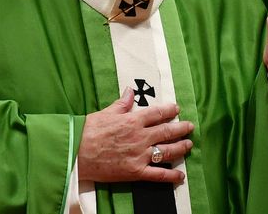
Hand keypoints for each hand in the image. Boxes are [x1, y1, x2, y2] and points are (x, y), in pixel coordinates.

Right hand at [77, 87, 193, 182]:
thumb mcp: (106, 112)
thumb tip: (130, 91)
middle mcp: (141, 137)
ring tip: (189, 145)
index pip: (157, 113)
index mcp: (133, 120)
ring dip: (180, 147)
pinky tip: (180, 175)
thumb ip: (122, 103)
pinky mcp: (136, 172)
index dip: (169, 110)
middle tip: (190, 126)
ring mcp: (140, 155)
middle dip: (181, 128)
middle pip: (167, 131)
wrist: (77, 152)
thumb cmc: (89, 131)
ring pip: (167, 151)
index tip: (177, 108)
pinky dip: (171, 176)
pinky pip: (158, 174)